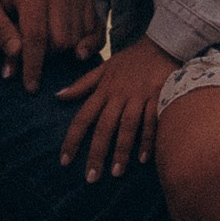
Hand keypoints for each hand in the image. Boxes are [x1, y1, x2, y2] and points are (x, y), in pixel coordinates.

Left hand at [0, 0, 102, 89]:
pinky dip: (87, 43)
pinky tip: (78, 52)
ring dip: (62, 51)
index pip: (36, 36)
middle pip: (60, 40)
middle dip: (46, 56)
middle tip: (31, 55)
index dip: (33, 65)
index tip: (30, 87)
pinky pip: (94, 27)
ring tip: (46, 46)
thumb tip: (16, 53)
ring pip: (77, 37)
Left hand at [57, 38, 178, 181]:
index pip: (83, 117)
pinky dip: (148, 139)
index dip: (73, 139)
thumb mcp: (104, 68)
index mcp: (104, 90)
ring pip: (127, 126)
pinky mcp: (158, 96)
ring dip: (121, 150)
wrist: (162, 42)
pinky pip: (152, 121)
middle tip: (91, 177)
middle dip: (96, 153)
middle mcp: (119, 95)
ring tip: (115, 173)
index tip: (64, 161)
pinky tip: (143, 159)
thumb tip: (58, 96)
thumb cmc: (130, 59)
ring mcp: (139, 96)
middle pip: (104, 126)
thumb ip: (82, 84)